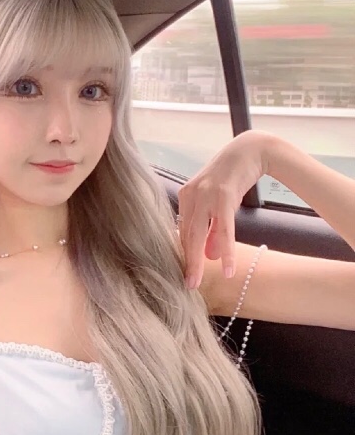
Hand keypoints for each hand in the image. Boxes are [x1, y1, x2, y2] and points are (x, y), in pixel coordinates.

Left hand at [177, 130, 270, 288]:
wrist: (252, 149)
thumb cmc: (233, 178)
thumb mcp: (219, 204)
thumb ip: (211, 228)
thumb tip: (208, 255)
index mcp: (186, 197)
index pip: (182, 231)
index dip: (184, 253)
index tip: (183, 273)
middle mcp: (191, 195)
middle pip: (185, 236)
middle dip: (186, 262)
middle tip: (187, 285)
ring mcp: (205, 194)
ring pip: (198, 234)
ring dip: (199, 261)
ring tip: (197, 281)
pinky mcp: (222, 196)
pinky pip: (222, 229)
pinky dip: (225, 250)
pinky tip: (227, 267)